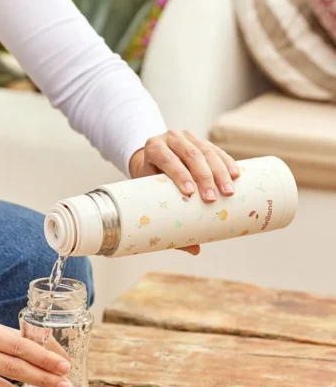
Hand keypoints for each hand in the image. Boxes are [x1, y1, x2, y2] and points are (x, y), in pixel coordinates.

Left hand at [129, 130, 240, 255]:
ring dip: (220, 171)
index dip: (178, 173)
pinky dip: (227, 162)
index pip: (167, 159)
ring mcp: (186, 137)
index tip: (190, 192)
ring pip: (206, 151)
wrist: (150, 161)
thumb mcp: (152, 198)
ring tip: (229, 191)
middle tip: (213, 198)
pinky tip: (236, 175)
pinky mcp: (201, 140)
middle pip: (190, 155)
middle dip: (204, 176)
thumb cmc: (149, 184)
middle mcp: (170, 138)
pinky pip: (216, 150)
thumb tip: (194, 250)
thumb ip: (168, 222)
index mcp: (153, 148)